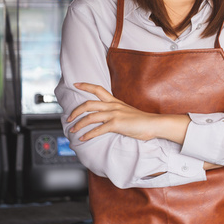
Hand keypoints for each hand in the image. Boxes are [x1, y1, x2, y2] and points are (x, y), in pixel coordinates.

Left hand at [67, 82, 187, 142]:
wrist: (154, 124)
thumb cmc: (142, 121)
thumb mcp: (127, 112)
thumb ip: (116, 112)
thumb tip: (106, 118)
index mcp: (115, 102)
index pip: (98, 89)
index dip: (86, 86)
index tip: (76, 84)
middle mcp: (113, 106)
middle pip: (89, 104)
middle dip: (76, 111)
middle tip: (69, 118)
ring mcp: (115, 114)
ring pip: (90, 117)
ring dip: (79, 124)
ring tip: (72, 130)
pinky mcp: (117, 124)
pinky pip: (98, 129)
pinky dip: (88, 135)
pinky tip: (83, 139)